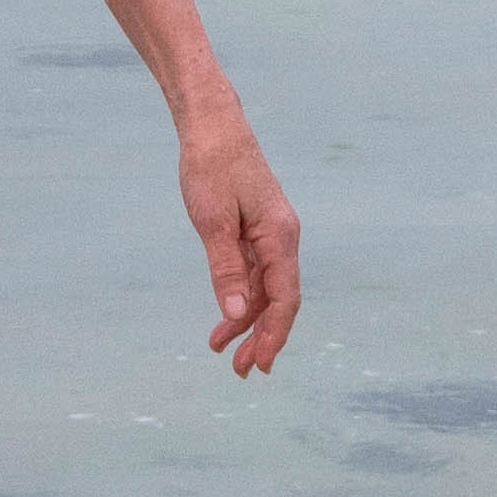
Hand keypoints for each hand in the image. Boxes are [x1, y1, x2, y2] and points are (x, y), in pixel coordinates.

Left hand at [176, 104, 300, 374]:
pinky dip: (240, 296)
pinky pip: (254, 273)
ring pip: (265, 289)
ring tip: (221, 351)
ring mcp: (271, 234)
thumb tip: (238, 313)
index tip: (259, 365)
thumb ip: (227, 269)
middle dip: (261, 337)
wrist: (213, 125)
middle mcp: (282, 238)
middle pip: (278, 300)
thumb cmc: (211, 167)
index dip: (274, 335)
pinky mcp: (256, 230)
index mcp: (280, 236)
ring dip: (247, 321)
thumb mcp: (212, 221)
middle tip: (240, 371)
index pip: (285, 299)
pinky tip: (224, 316)